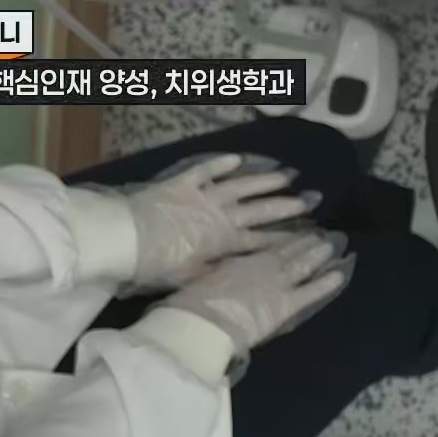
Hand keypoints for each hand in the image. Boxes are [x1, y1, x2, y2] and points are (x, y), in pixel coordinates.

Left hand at [125, 154, 318, 286]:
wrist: (125, 239)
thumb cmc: (156, 266)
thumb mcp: (190, 277)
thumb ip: (215, 272)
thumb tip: (237, 270)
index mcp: (224, 242)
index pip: (262, 241)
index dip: (286, 239)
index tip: (308, 236)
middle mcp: (221, 216)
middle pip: (261, 210)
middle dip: (288, 206)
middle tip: (312, 199)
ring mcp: (204, 196)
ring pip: (242, 186)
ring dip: (265, 180)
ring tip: (288, 175)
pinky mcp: (183, 183)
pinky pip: (206, 170)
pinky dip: (221, 164)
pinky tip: (238, 159)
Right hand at [160, 232, 352, 353]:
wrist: (201, 323)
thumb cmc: (193, 302)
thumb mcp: (203, 279)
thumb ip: (219, 271)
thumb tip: (222, 268)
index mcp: (240, 259)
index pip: (268, 246)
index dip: (286, 238)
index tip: (300, 230)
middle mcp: (262, 265)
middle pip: (288, 250)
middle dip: (307, 241)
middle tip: (325, 232)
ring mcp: (277, 283)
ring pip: (303, 263)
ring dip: (319, 253)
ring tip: (335, 242)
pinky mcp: (286, 304)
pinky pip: (312, 290)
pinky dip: (327, 281)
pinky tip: (340, 273)